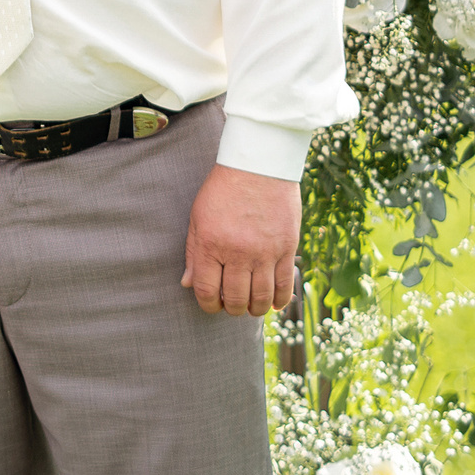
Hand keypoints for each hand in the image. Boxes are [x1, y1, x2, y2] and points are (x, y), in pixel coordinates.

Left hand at [181, 164, 300, 316]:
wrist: (258, 165)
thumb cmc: (222, 189)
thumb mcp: (197, 217)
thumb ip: (192, 253)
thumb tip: (187, 283)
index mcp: (210, 245)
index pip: (206, 291)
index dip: (208, 305)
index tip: (212, 305)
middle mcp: (237, 253)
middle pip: (235, 300)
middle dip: (232, 309)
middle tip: (232, 304)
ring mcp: (264, 253)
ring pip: (260, 299)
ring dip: (254, 309)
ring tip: (251, 305)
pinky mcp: (287, 249)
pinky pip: (284, 286)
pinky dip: (279, 301)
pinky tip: (272, 303)